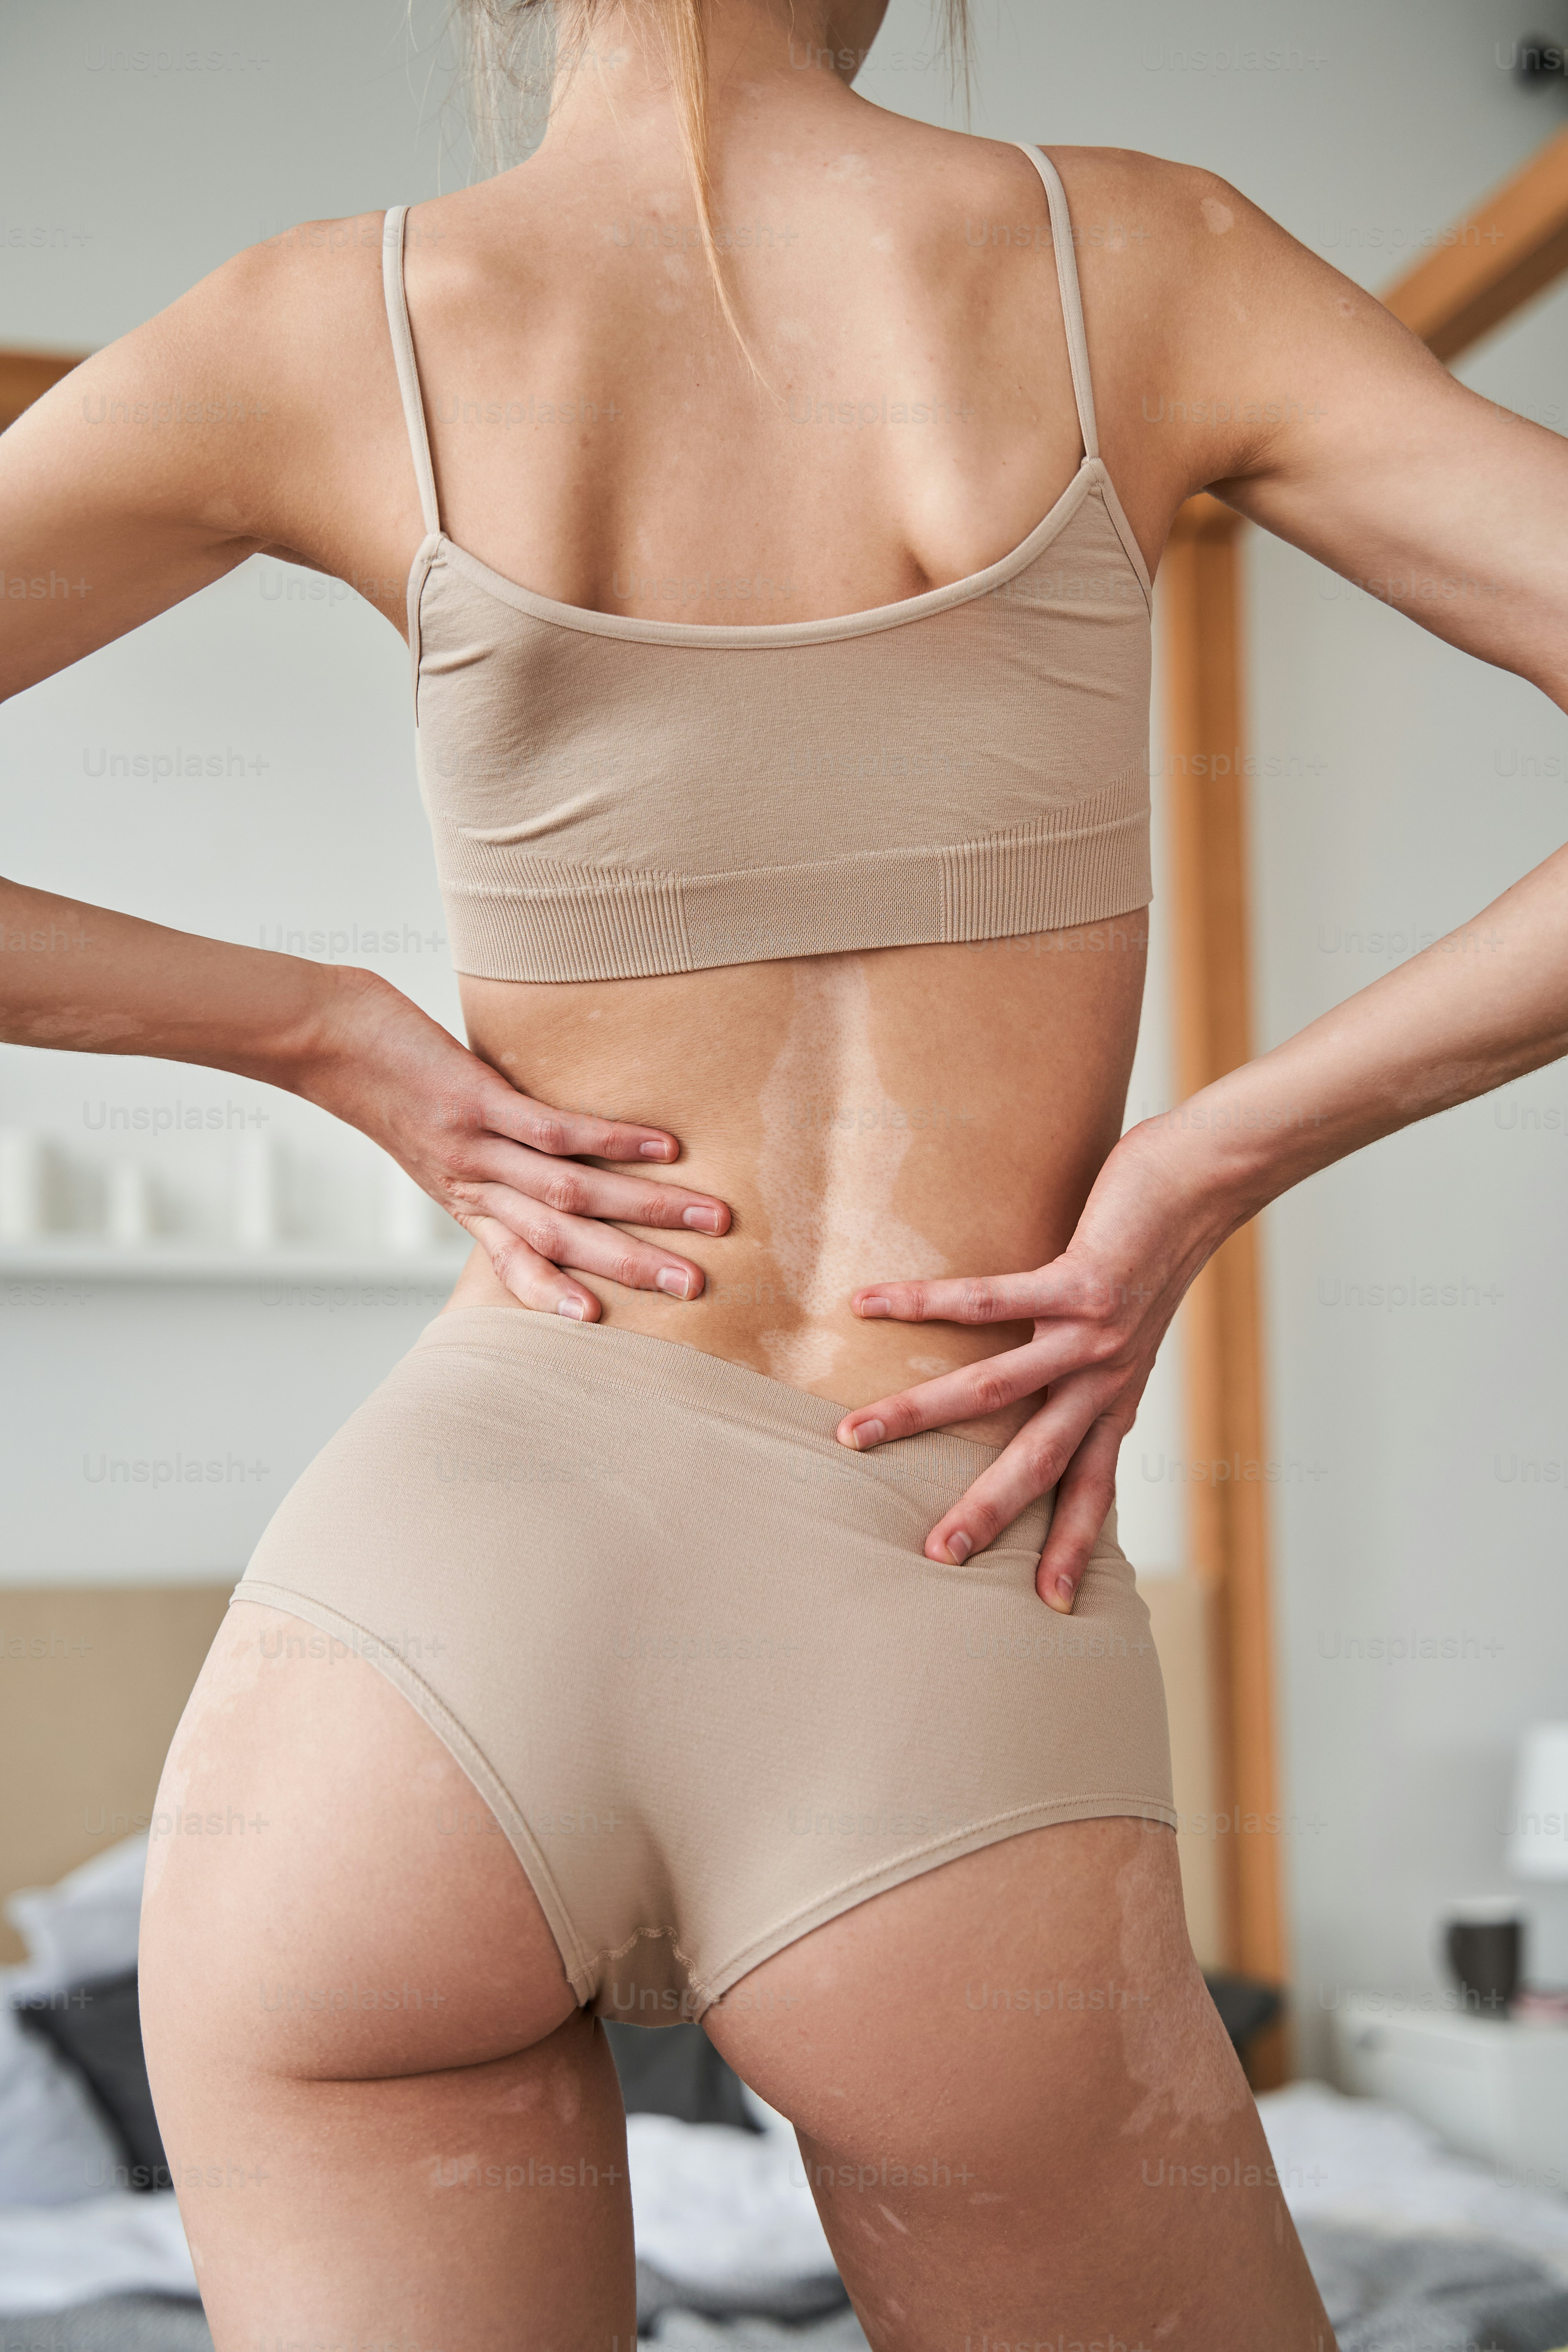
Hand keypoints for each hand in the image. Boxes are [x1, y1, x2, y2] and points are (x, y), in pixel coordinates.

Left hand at [294, 967, 730, 1316]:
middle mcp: (470, 1185)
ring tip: (706, 1217)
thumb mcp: (430, 1139)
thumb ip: (482, 1155)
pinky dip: (614, 1141)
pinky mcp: (476, 1100)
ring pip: (569, 1192)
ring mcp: (473, 1145)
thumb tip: (540, 1152)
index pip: (516, 1261)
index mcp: (462, 1199)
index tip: (606, 1323)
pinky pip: (554, 1131)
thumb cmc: (383, 1081)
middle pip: (560, 1239)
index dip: (558, 1295)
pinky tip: (664, 1147)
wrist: (322, 1039)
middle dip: (632, 1265)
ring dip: (644, 1209)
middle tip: (695, 1285)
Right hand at [833, 1122, 1228, 1611]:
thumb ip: (1090, 1359)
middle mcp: (1106, 1376)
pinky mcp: (1077, 1281)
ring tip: (855, 1433)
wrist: (1203, 1183)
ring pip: (995, 1388)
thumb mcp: (1130, 1325)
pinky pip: (987, 1300)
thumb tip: (1041, 1375)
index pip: (1093, 1487)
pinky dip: (924, 1304)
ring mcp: (1092, 1332)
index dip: (1072, 1544)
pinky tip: (868, 1304)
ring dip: (920, 1413)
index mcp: (1117, 1394)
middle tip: (937, 1557)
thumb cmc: (1156, 1246)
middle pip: (1040, 1460)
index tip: (1049, 1603)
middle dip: (988, 1511)